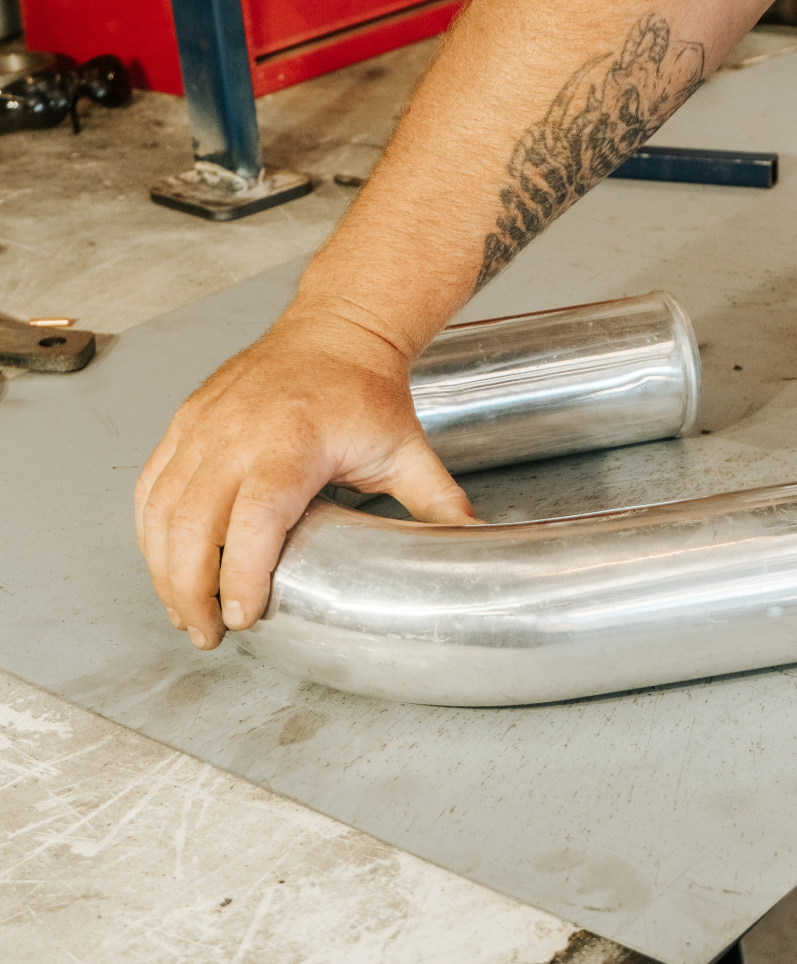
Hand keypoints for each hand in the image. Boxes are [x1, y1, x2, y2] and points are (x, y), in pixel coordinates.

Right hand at [134, 306, 477, 650]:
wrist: (336, 329)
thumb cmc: (366, 390)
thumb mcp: (408, 450)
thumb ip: (440, 506)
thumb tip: (478, 545)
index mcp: (294, 441)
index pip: (255, 518)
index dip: (241, 574)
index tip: (242, 617)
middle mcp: (238, 432)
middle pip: (191, 525)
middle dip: (191, 592)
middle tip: (210, 634)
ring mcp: (204, 426)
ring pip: (161, 512)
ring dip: (165, 570)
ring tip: (187, 613)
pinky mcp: (185, 423)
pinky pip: (152, 486)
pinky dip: (150, 533)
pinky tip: (164, 564)